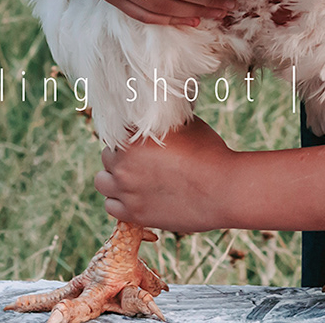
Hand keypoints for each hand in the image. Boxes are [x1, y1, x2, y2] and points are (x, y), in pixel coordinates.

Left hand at [97, 119, 237, 231]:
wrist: (223, 189)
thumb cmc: (208, 151)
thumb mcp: (183, 123)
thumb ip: (159, 120)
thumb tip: (155, 111)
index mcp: (133, 136)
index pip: (113, 130)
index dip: (127, 134)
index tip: (138, 139)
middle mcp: (124, 162)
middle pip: (106, 155)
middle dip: (120, 156)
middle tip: (140, 159)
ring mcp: (127, 190)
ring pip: (102, 182)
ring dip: (114, 177)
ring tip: (133, 178)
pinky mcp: (134, 214)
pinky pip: (110, 206)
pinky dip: (119, 201)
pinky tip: (136, 196)